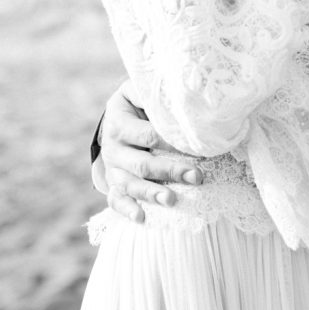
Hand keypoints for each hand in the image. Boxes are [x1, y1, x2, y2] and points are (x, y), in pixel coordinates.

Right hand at [99, 80, 202, 222]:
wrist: (115, 117)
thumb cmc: (137, 103)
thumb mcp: (138, 91)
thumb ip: (153, 93)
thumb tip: (182, 94)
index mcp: (119, 122)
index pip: (148, 135)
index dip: (171, 142)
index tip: (195, 147)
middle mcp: (112, 147)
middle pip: (142, 163)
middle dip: (170, 171)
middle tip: (196, 176)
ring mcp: (111, 168)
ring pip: (130, 184)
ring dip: (152, 194)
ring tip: (173, 200)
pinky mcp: (112, 182)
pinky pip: (115, 199)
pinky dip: (127, 210)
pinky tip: (141, 218)